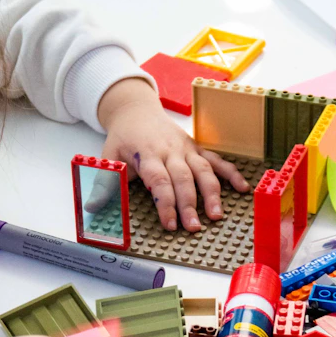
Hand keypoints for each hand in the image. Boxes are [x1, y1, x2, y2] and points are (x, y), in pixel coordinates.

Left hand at [97, 78, 249, 231]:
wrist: (135, 108)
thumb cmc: (123, 138)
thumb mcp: (108, 158)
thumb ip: (104, 184)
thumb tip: (93, 208)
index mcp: (148, 154)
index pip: (159, 181)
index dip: (166, 203)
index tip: (170, 224)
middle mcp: (170, 150)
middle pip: (183, 179)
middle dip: (189, 204)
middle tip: (193, 228)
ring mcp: (186, 148)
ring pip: (203, 170)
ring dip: (212, 193)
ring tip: (217, 216)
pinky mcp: (197, 148)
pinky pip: (217, 160)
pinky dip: (231, 173)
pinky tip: (242, 189)